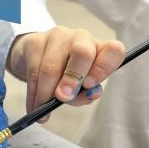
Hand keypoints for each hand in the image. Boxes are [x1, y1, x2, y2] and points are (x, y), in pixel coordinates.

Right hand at [8, 27, 125, 119]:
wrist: (34, 58)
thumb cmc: (64, 75)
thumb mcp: (79, 87)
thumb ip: (85, 93)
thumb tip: (89, 94)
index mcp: (100, 49)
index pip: (114, 51)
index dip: (104, 68)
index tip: (90, 86)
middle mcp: (82, 38)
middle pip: (83, 53)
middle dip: (73, 78)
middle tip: (63, 98)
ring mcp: (58, 37)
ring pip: (52, 66)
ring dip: (46, 93)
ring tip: (42, 110)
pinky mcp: (36, 41)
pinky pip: (34, 69)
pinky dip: (33, 93)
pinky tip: (33, 106)